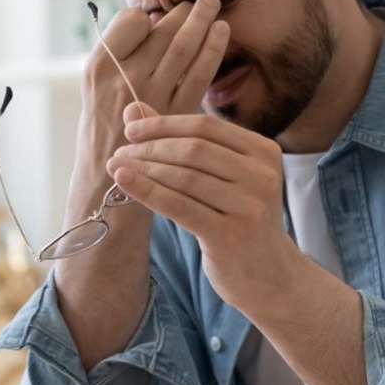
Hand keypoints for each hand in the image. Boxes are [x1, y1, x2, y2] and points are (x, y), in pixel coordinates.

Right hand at [78, 0, 229, 166]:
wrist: (103, 186)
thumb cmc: (102, 134)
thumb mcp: (95, 92)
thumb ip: (119, 60)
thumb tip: (154, 23)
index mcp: (98, 67)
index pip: (131, 21)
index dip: (148, 17)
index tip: (158, 19)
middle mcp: (122, 79)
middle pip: (161, 31)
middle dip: (185, 12)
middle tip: (203, 0)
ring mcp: (150, 96)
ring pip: (183, 47)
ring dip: (202, 22)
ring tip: (213, 6)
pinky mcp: (175, 114)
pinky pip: (200, 73)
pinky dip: (213, 49)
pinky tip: (222, 34)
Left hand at [105, 113, 303, 308]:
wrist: (268, 276)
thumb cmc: (238, 219)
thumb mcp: (220, 177)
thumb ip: (182, 141)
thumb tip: (133, 107)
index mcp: (264, 151)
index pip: (206, 126)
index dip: (164, 124)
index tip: (131, 128)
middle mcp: (261, 175)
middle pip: (193, 149)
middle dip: (150, 147)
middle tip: (120, 152)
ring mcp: (249, 206)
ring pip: (183, 177)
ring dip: (144, 169)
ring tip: (116, 167)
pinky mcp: (230, 234)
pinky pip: (178, 206)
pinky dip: (146, 190)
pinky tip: (123, 181)